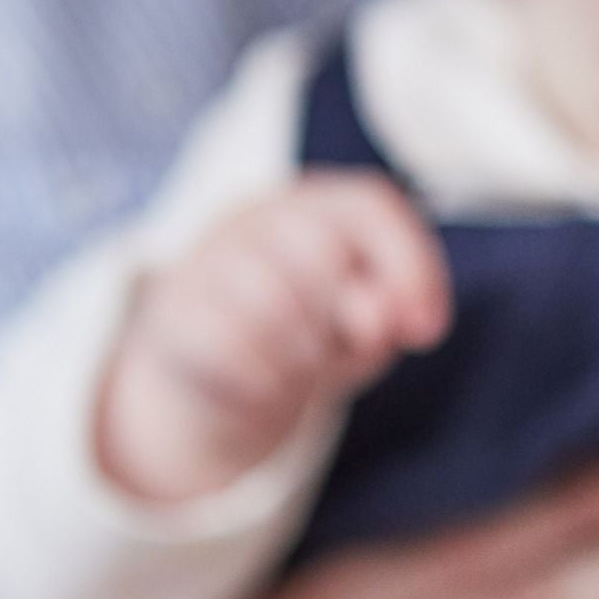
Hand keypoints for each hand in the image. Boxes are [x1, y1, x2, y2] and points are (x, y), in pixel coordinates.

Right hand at [96, 171, 450, 503]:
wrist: (206, 393)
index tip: (426, 331)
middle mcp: (250, 219)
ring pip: (271, 298)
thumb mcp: (358, 331)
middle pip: (318, 248)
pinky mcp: (172, 315)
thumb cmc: (299, 345)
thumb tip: (383, 315)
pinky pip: (231, 348)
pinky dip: (261, 381)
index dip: (407, 264)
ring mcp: (204, 262)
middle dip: (342, 314)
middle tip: (331, 349)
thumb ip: (385, 314)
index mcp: (308, 207)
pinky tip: (261, 386)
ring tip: (294, 366)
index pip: (367, 205)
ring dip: (301, 352)